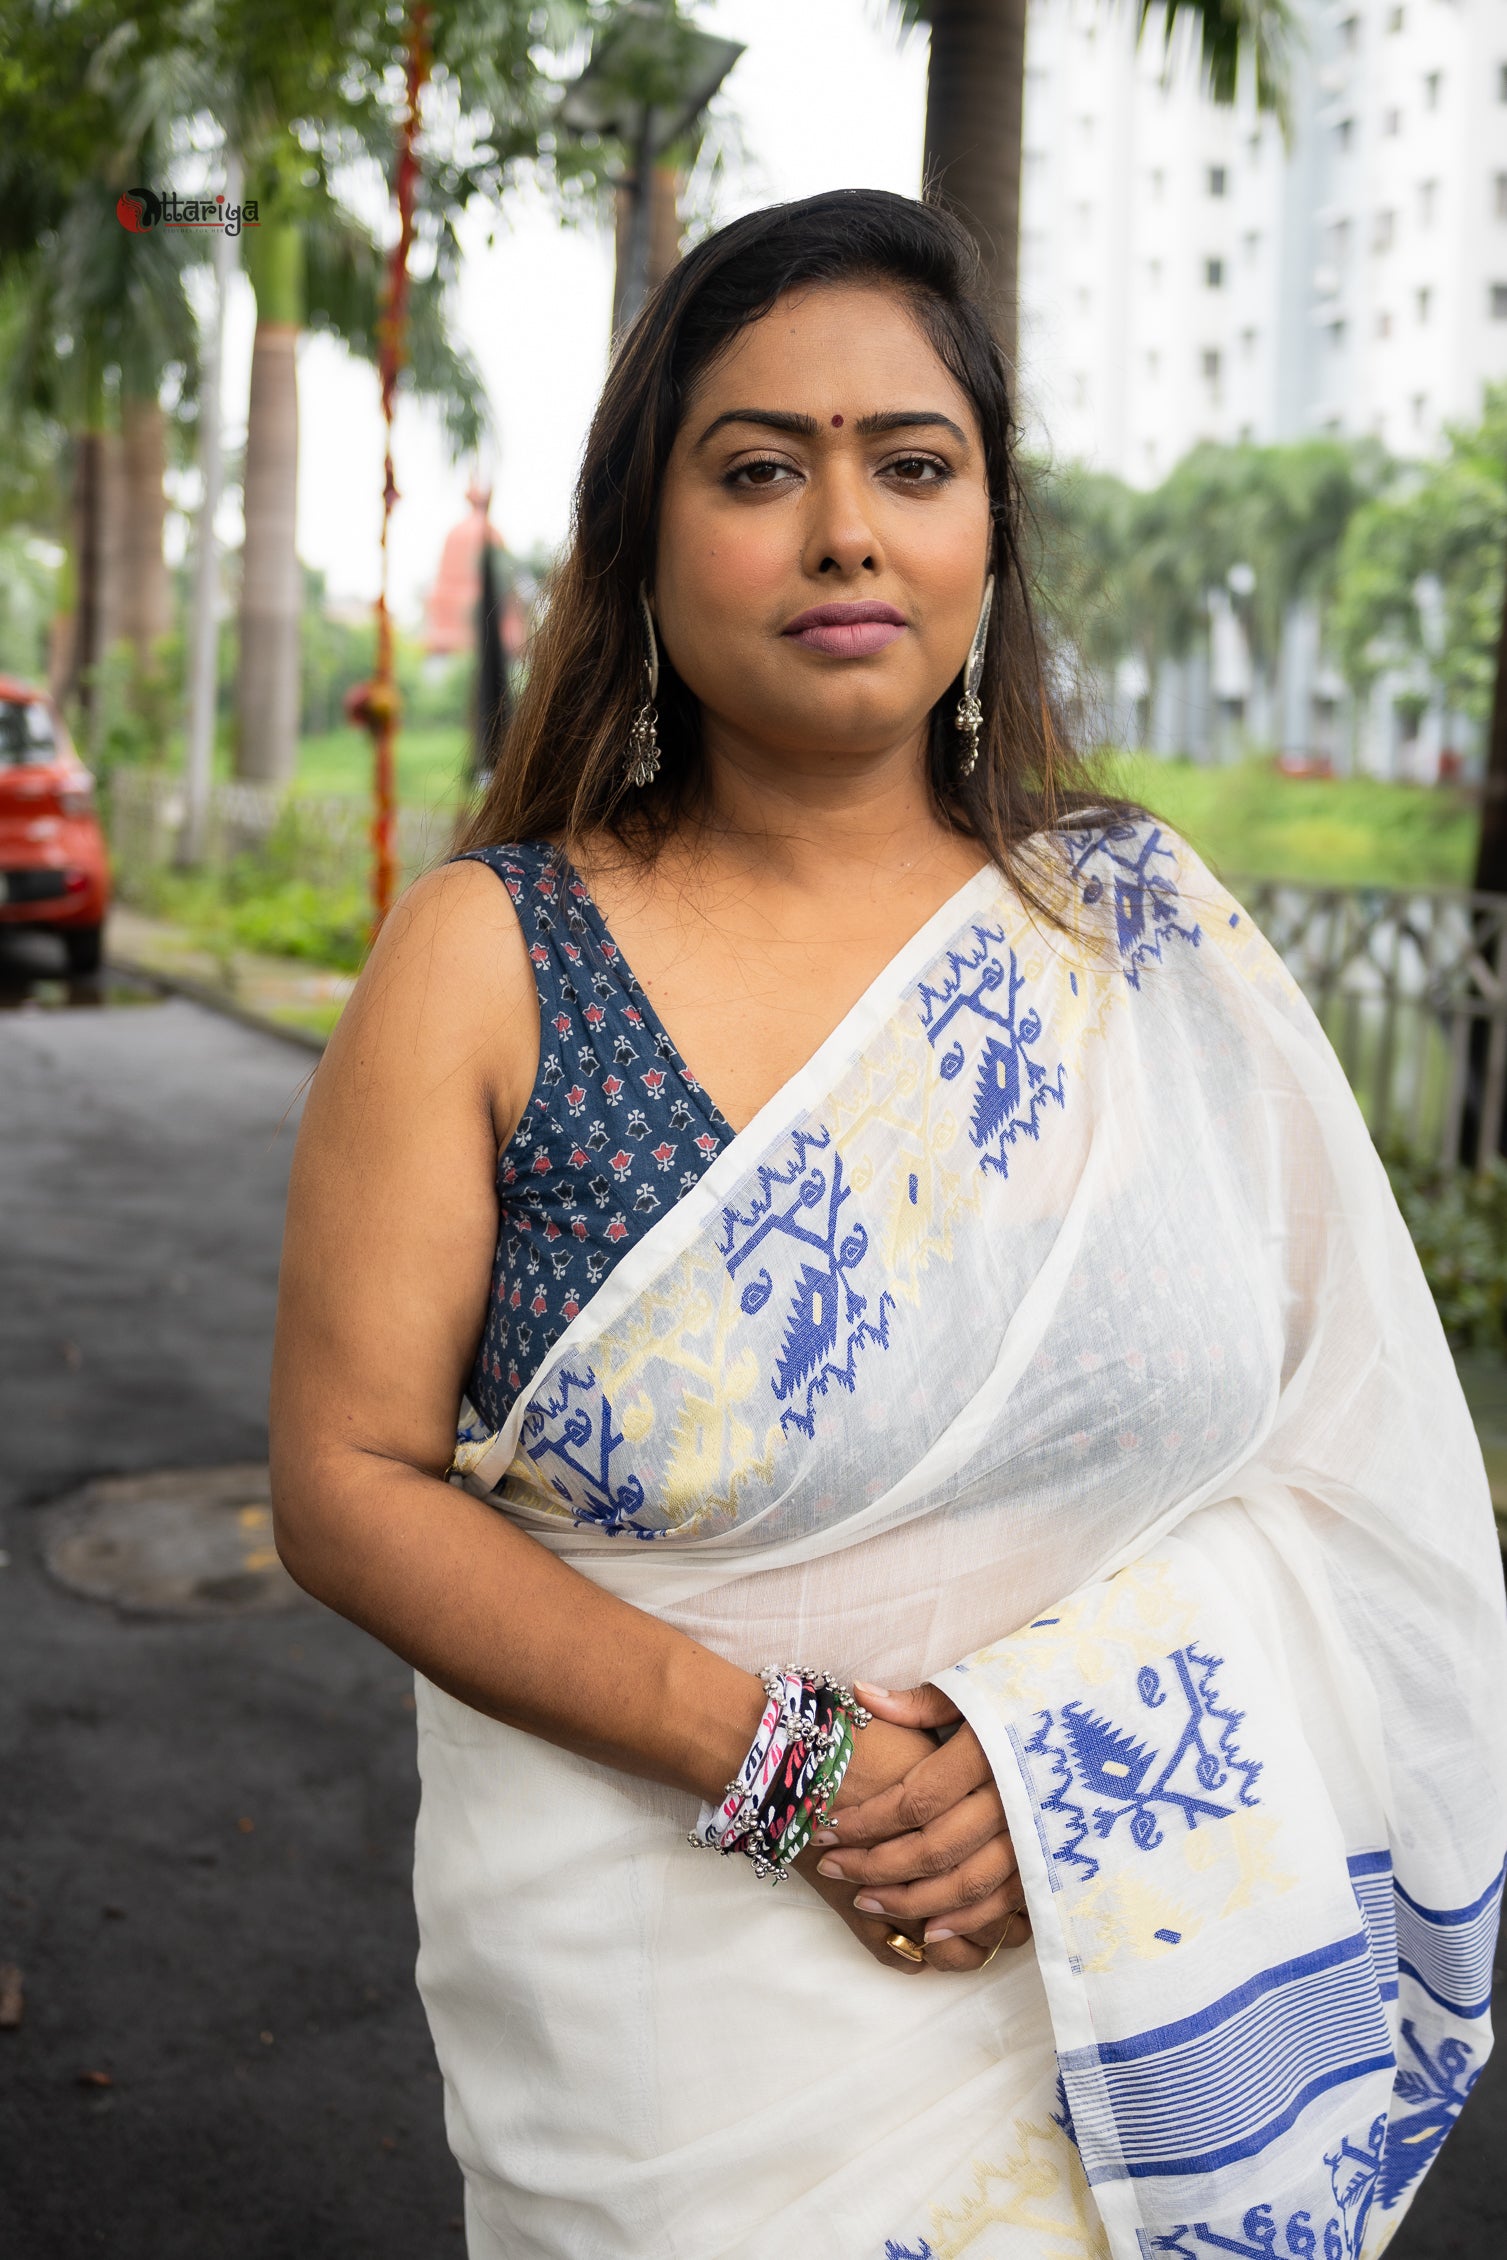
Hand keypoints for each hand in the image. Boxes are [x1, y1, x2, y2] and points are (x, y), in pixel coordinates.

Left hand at [813, 1682, 1030, 1974]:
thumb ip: (924, 1702)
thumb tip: (861, 1695)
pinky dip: (965, 1920)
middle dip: (875, 1864)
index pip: (914, 1799)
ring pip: (965, 1884)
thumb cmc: (1044, 1692)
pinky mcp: (1059, 1860)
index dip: (867, 1820)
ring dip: (910, 1901)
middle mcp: (1016, 1796)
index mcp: (993, 1748)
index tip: (828, 1828)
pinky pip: (1007, 1903)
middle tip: (832, 1868)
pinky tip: (928, 1929)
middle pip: (933, 1848)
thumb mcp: (986, 1684)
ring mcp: (1041, 1835)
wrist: (1120, 1713)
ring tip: (864, 1900)